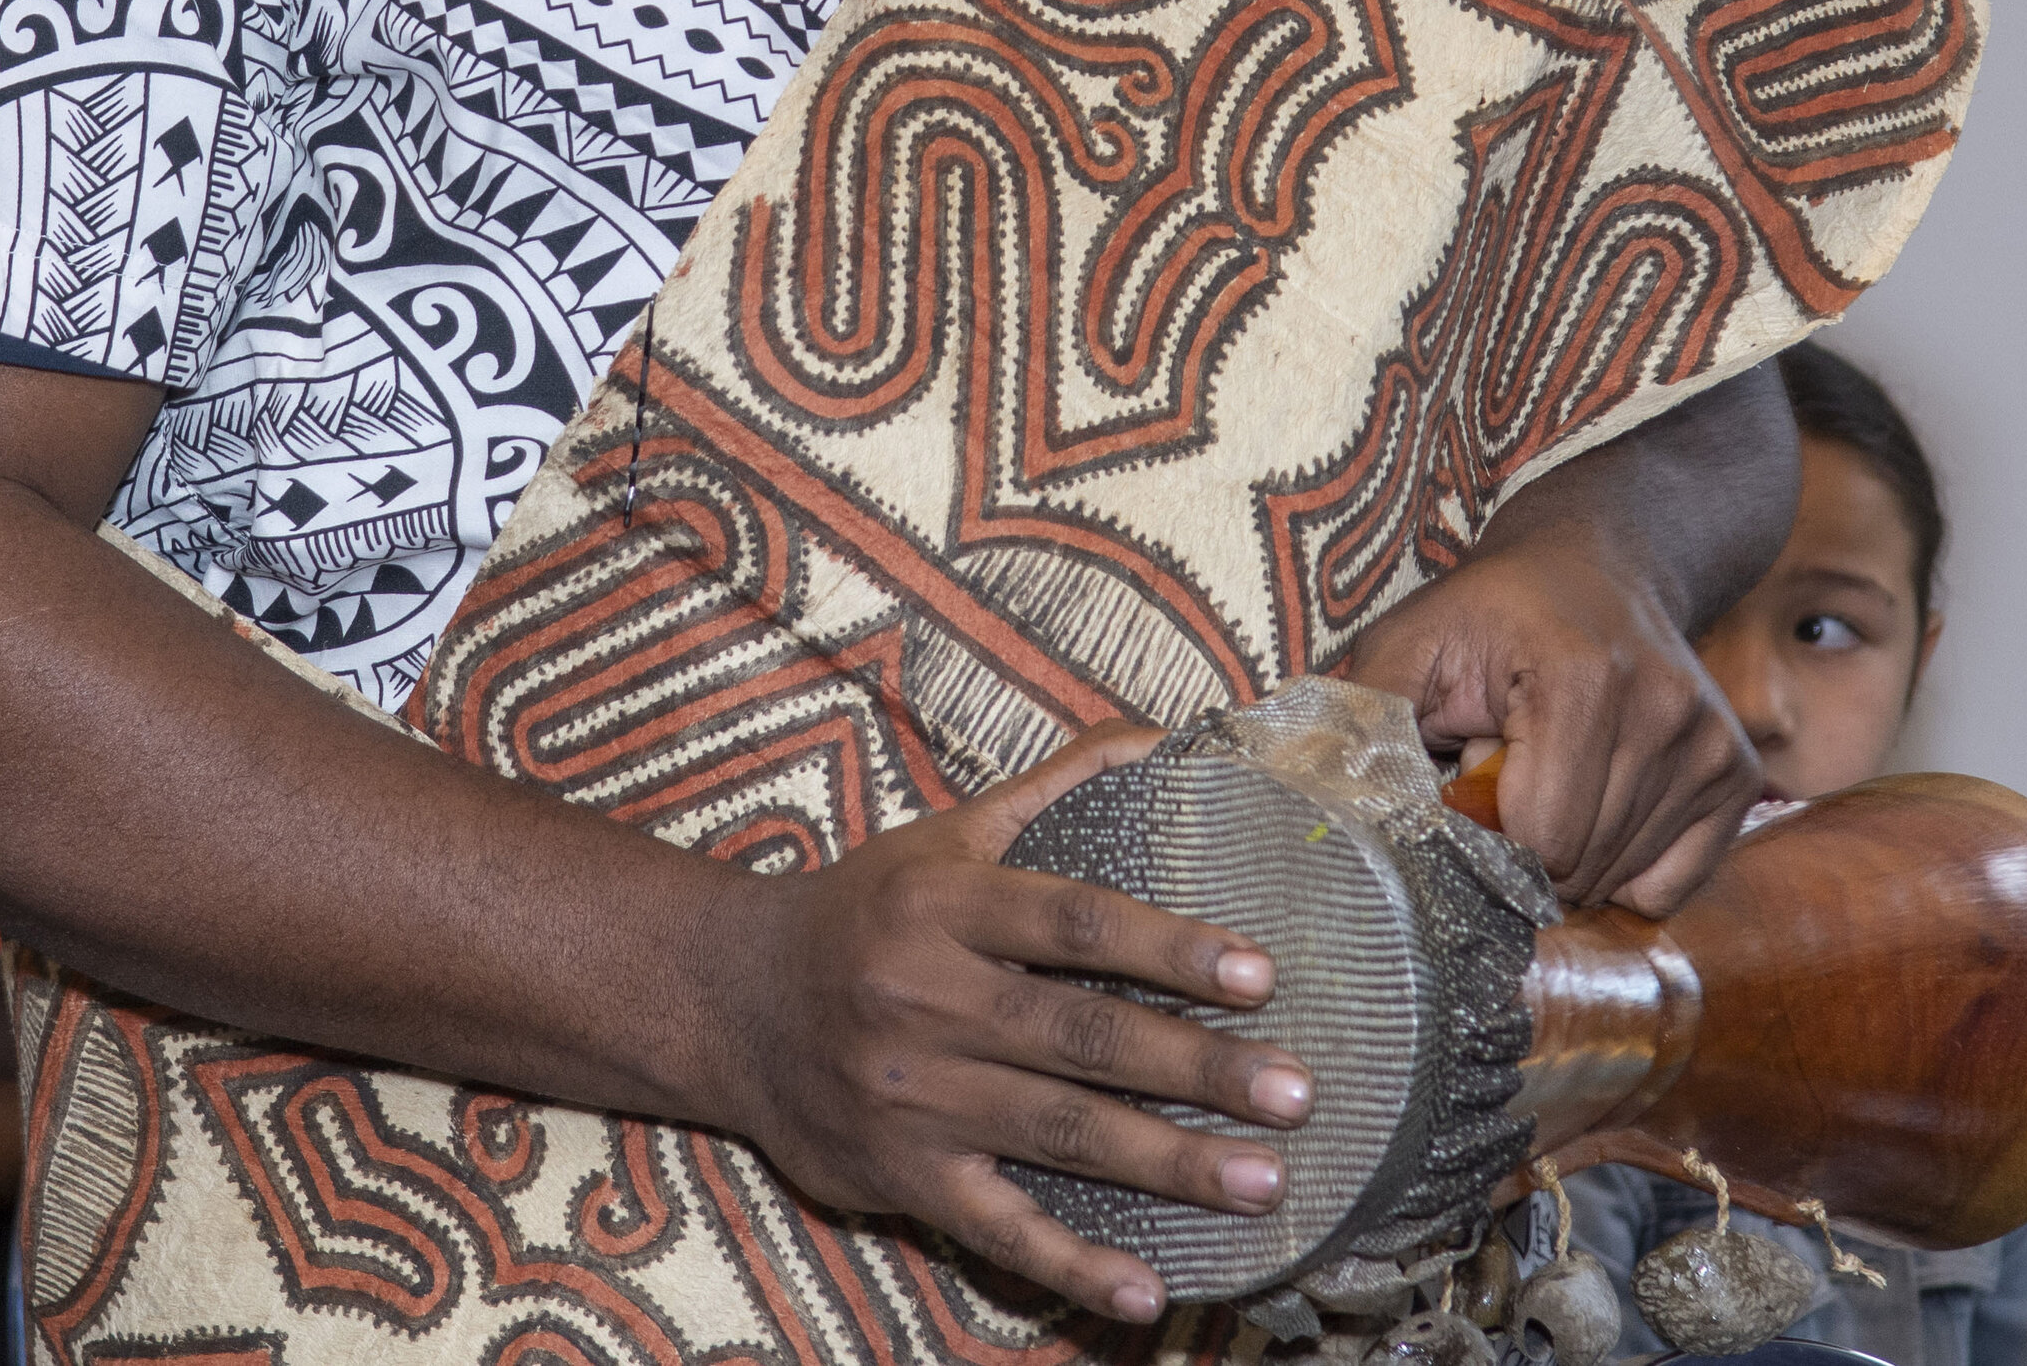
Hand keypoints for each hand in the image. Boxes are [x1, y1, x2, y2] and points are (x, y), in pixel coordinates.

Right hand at [701, 720, 1318, 1327]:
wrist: (729, 1001)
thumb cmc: (864, 911)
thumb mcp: (945, 835)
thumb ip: (1056, 789)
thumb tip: (1167, 737)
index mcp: (942, 904)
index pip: (1074, 920)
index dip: (1170, 946)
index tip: (1258, 974)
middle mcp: (925, 998)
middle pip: (1080, 1036)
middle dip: (1196, 1066)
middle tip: (1296, 1091)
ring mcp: (912, 1096)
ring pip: (1058, 1134)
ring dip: (1168, 1163)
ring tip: (1263, 1180)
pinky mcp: (900, 1175)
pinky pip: (999, 1229)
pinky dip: (1074, 1265)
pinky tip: (1150, 1289)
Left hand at [1340, 536, 1761, 913]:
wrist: (1598, 565)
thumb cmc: (1491, 611)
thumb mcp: (1412, 641)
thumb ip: (1370, 716)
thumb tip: (1329, 798)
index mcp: (1584, 680)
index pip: (1540, 836)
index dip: (1485, 831)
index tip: (1468, 776)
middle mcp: (1664, 713)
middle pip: (1580, 864)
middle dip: (1522, 841)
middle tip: (1507, 770)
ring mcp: (1711, 745)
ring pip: (1622, 878)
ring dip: (1568, 849)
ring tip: (1549, 770)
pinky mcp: (1735, 773)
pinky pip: (1672, 883)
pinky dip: (1622, 866)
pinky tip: (1595, 802)